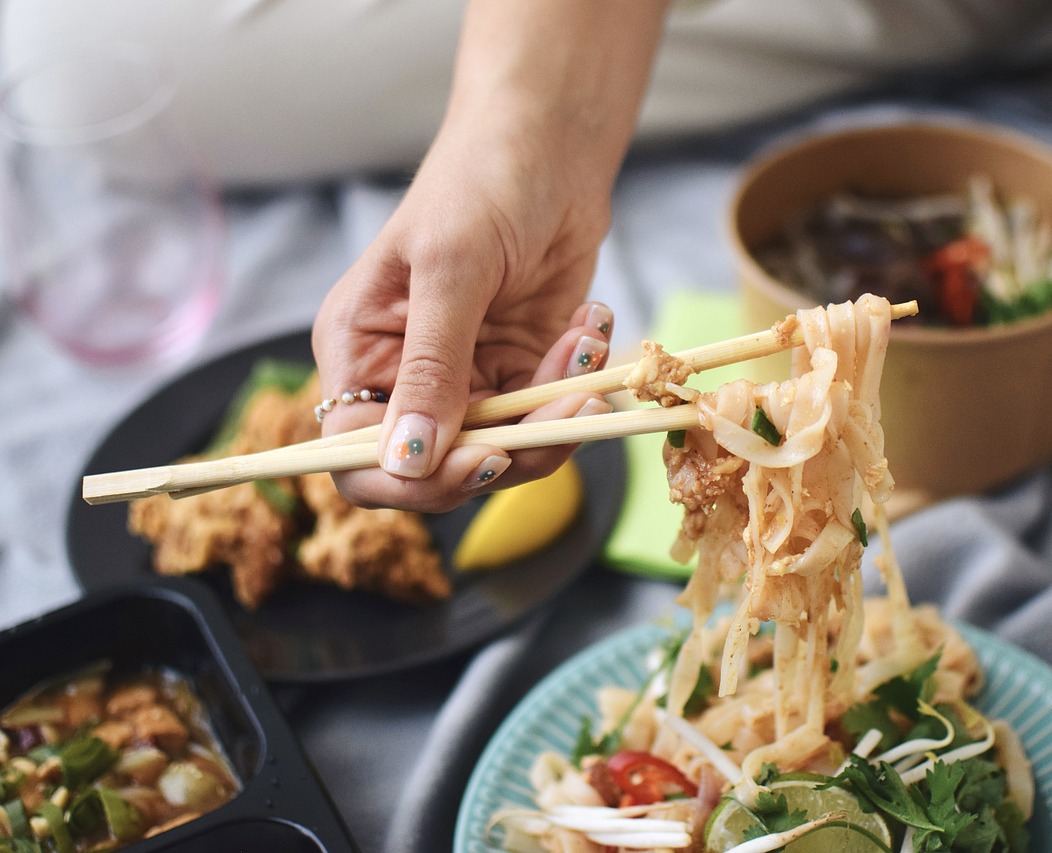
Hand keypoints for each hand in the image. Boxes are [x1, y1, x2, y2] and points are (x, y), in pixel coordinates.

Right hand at [311, 117, 616, 511]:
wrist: (551, 147)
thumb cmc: (481, 183)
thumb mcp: (450, 270)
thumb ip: (430, 367)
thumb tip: (407, 460)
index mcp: (359, 353)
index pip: (359, 457)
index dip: (414, 479)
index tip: (484, 459)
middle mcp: (405, 379)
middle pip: (440, 469)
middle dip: (509, 448)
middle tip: (569, 407)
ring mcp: (467, 381)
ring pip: (506, 451)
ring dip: (556, 414)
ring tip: (584, 343)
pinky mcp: (520, 375)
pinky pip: (548, 417)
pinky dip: (576, 385)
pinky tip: (589, 327)